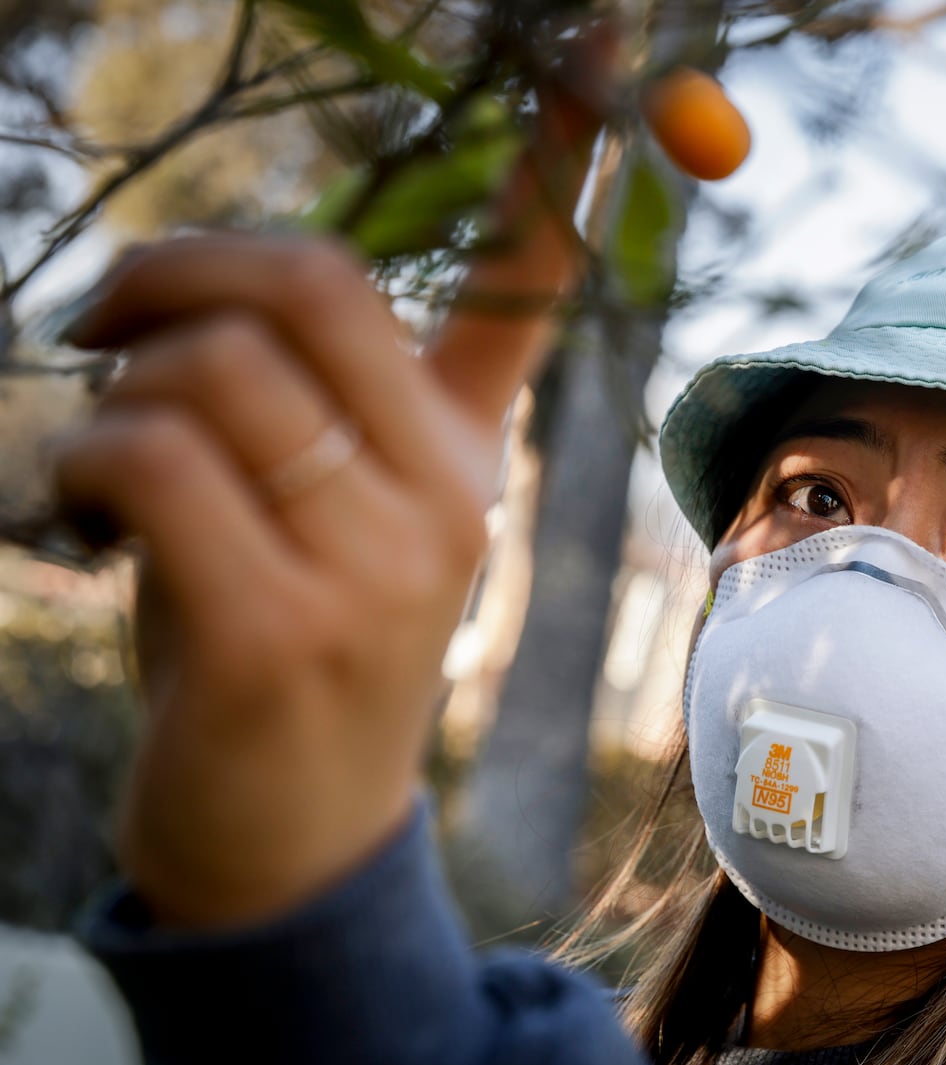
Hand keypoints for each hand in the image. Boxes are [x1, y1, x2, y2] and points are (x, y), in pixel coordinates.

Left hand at [53, 115, 597, 926]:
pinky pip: (150, 458)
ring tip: (99, 466)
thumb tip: (222, 281)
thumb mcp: (325, 512)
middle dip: (174, 270)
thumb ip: (310, 399)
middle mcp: (447, 497)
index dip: (558, 163)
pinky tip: (79, 517)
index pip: (524, 292)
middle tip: (107, 319)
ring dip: (108, 397)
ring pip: (208, 371)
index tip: (605, 46)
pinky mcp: (282, 626)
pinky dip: (77, 465)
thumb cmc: (288, 644)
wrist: (293, 841)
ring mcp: (378, 565)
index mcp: (466, 456)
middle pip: (310, 284)